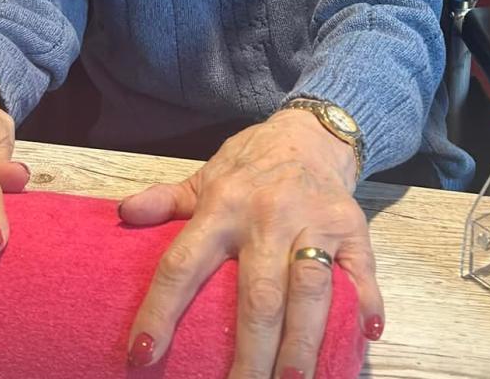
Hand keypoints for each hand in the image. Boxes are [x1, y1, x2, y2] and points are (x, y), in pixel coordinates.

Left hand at [119, 108, 383, 376]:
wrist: (310, 133)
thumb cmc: (250, 163)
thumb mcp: (204, 175)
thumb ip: (166, 200)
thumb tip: (122, 213)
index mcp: (221, 206)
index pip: (183, 263)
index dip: (161, 311)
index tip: (142, 356)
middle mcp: (266, 217)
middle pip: (257, 295)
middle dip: (249, 352)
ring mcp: (313, 222)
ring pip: (309, 289)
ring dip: (303, 341)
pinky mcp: (352, 227)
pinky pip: (362, 272)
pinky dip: (366, 303)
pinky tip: (366, 335)